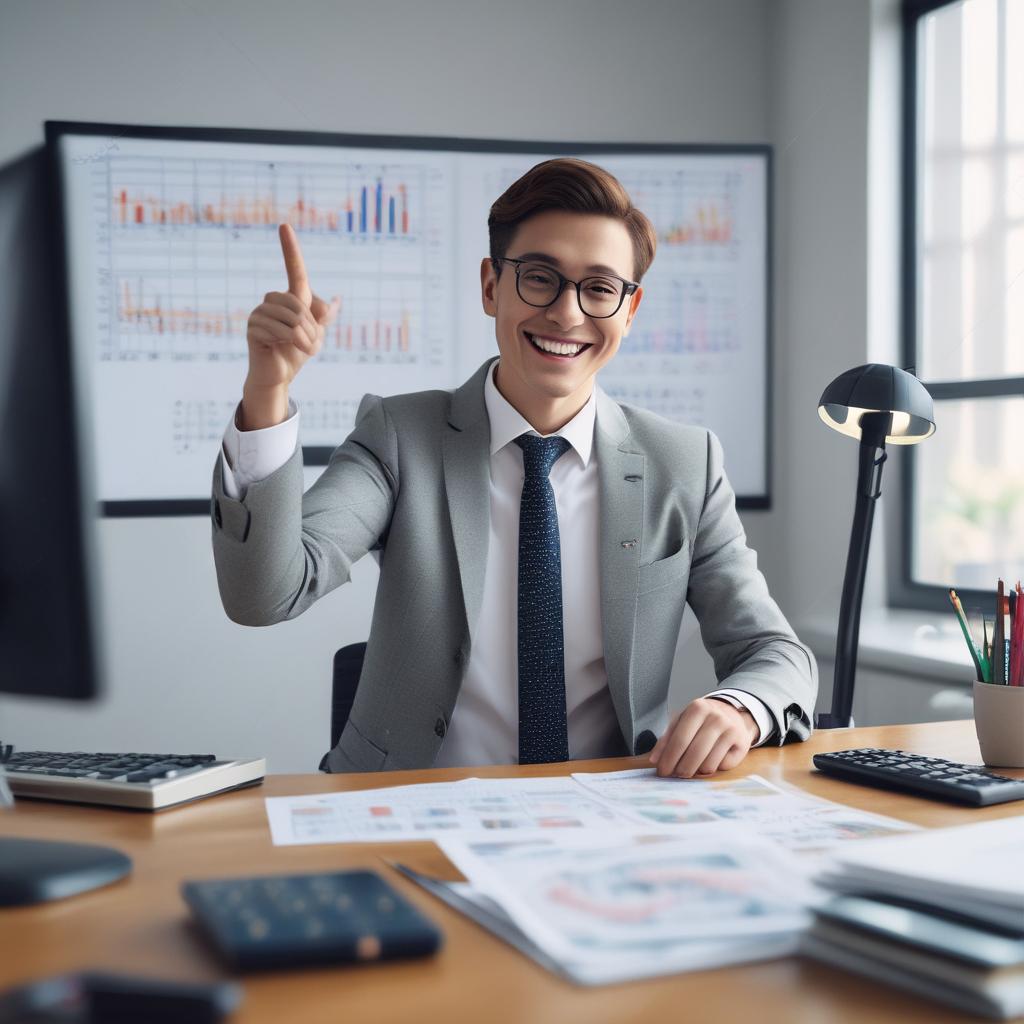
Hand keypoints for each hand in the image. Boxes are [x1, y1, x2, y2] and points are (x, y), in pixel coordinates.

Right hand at [241, 224, 339, 425]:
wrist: (279, 376)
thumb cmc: (296, 353)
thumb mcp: (316, 335)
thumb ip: (322, 317)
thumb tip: (334, 302)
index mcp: (290, 298)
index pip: (294, 270)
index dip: (290, 249)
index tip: (284, 225)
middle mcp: (272, 301)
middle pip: (299, 302)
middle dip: (311, 326)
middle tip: (310, 344)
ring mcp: (260, 312)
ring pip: (290, 316)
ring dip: (302, 336)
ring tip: (299, 348)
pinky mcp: (253, 327)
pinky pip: (278, 328)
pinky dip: (288, 341)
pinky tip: (280, 348)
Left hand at [648, 698, 758, 777]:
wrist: (733, 714)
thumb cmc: (702, 720)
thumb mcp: (683, 721)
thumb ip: (667, 738)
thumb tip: (654, 760)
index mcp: (697, 708)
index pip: (679, 739)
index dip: (669, 759)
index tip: (662, 772)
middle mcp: (715, 717)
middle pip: (694, 753)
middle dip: (682, 769)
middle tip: (676, 776)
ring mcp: (730, 729)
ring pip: (709, 764)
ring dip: (698, 771)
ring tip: (694, 767)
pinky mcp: (742, 742)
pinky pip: (723, 766)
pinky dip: (715, 768)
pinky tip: (712, 760)